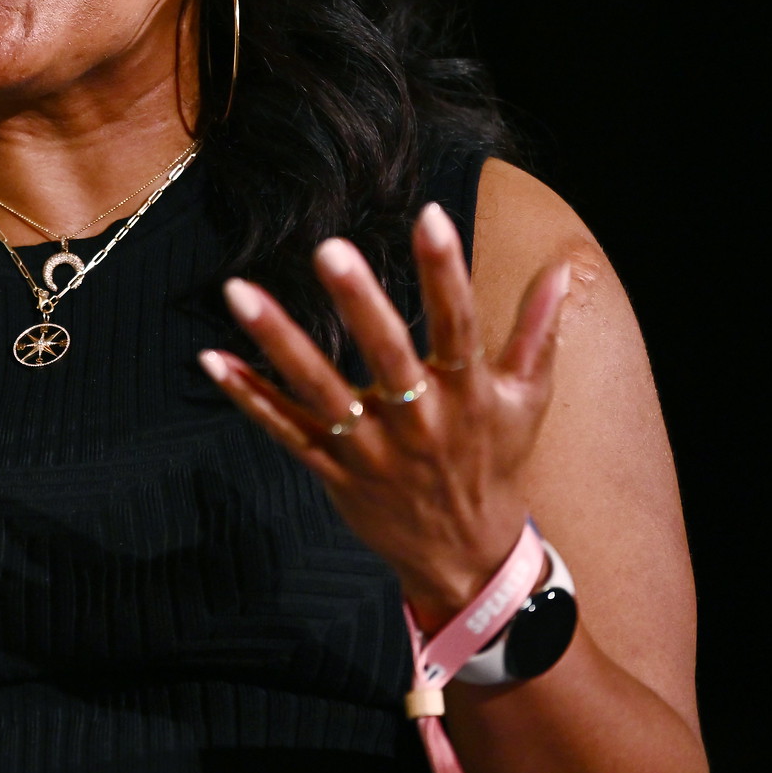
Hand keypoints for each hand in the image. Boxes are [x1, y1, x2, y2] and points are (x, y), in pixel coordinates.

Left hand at [199, 202, 570, 632]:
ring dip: (278, 339)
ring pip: (319, 390)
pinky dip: (247, 395)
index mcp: (468, 395)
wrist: (467, 557)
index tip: (431, 215)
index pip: (459, 325)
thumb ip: (537, 330)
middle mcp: (418, 421)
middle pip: (387, 355)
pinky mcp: (333, 471)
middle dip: (358, 302)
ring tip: (238, 289)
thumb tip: (561, 268)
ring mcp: (370, 449)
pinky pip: (284, 430)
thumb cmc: (495, 462)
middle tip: (329, 249)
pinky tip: (211, 358)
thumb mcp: (525, 399)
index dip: (446, 271)